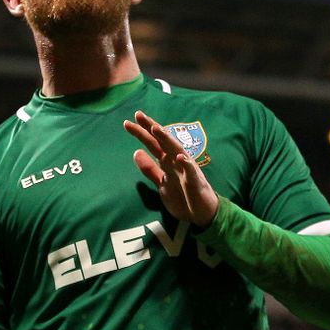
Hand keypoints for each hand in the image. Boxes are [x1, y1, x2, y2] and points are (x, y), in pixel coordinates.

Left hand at [123, 110, 218, 226]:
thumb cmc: (183, 196)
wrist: (201, 214)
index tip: (128, 122)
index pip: (153, 143)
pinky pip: (191, 172)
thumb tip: (136, 152)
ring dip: (167, 140)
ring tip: (156, 129)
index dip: (142, 133)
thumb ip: (150, 168)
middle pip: (163, 142)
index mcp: (167, 161)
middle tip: (138, 115)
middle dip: (152, 128)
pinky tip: (180, 157)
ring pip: (176, 151)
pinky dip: (186, 164)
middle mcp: (177, 161)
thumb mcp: (161, 182)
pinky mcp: (196, 182)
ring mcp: (187, 170)